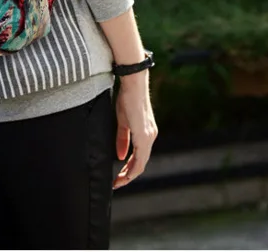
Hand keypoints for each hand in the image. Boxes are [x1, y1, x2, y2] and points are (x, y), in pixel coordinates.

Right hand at [112, 71, 157, 189]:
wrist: (133, 84)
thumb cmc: (127, 98)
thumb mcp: (123, 122)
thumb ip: (122, 139)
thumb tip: (120, 156)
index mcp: (146, 133)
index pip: (139, 157)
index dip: (129, 169)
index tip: (118, 176)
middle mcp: (150, 136)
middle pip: (141, 163)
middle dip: (128, 175)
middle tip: (117, 183)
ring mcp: (148, 137)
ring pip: (141, 163)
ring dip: (130, 174)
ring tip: (118, 182)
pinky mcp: (144, 135)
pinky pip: (140, 158)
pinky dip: (132, 168)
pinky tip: (124, 173)